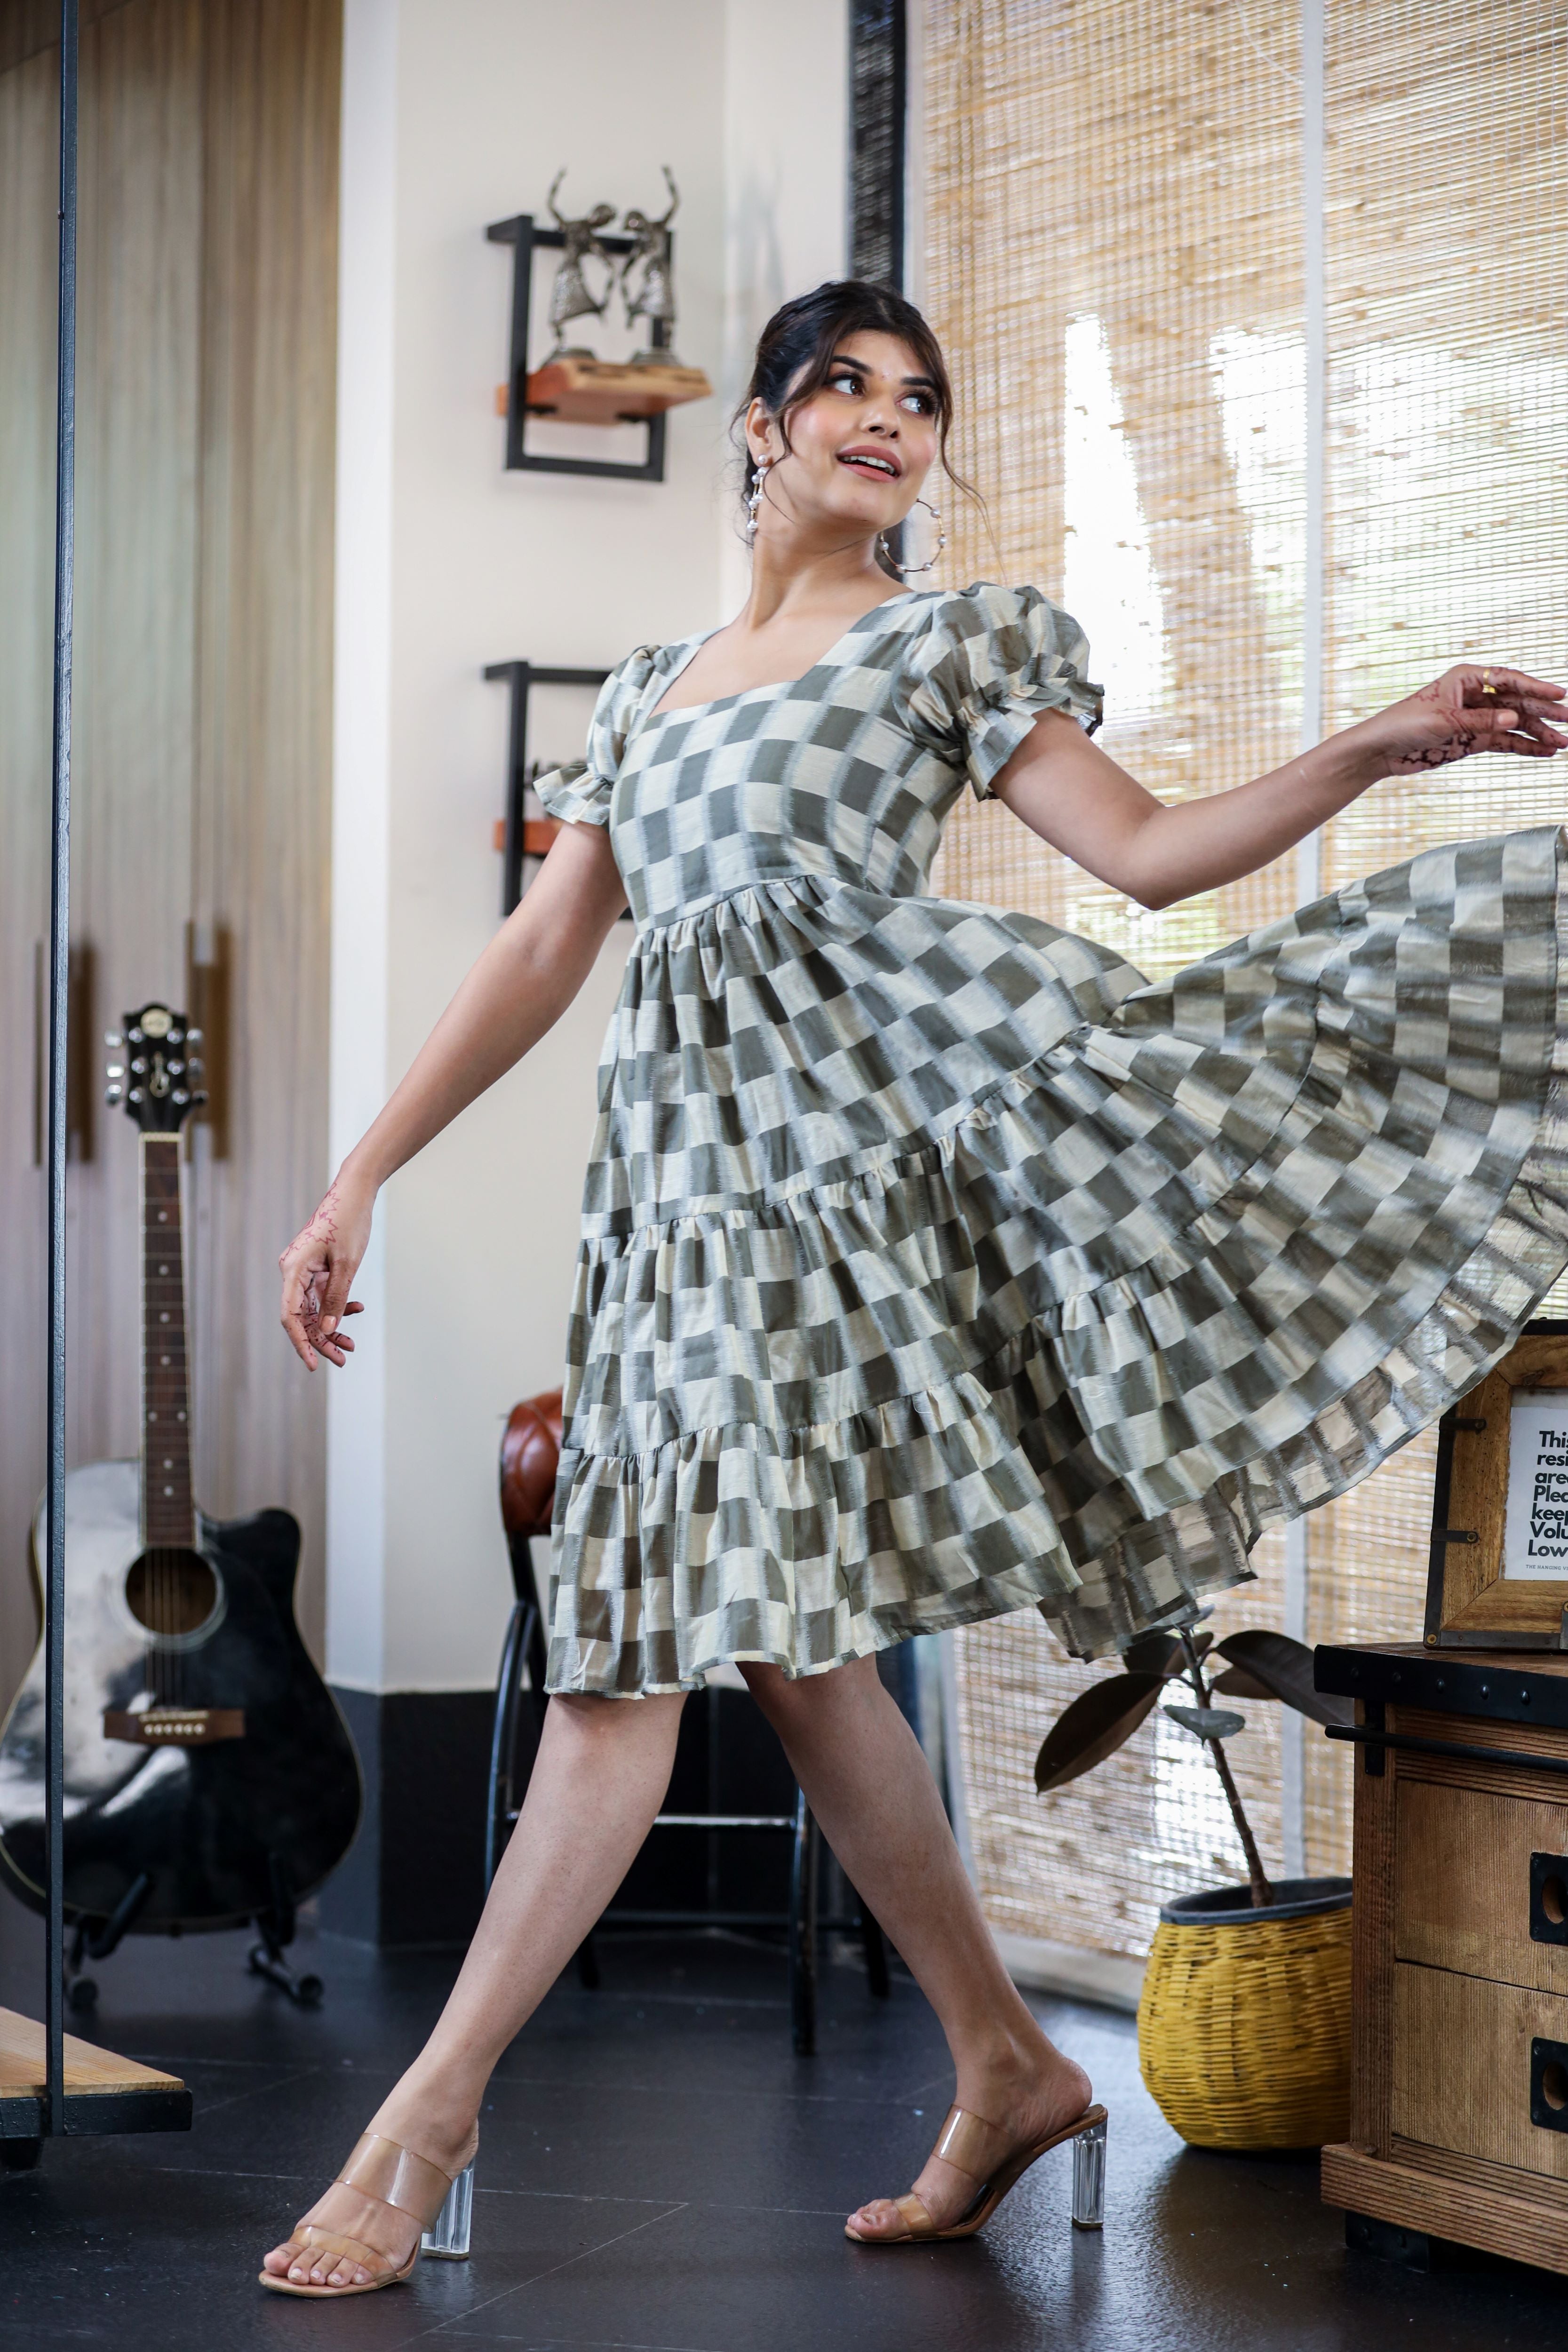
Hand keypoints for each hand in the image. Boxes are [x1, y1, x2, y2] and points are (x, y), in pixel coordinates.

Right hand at [279, 1173, 372, 1369]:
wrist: (355, 1193)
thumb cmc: (349, 1222)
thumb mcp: (347, 1264)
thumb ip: (336, 1297)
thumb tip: (329, 1329)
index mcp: (293, 1270)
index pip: (291, 1316)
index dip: (301, 1342)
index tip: (314, 1364)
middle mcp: (292, 1272)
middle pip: (302, 1316)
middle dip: (321, 1340)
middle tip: (343, 1359)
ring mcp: (303, 1270)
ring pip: (313, 1309)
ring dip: (331, 1327)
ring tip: (350, 1346)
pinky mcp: (314, 1268)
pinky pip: (321, 1295)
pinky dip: (337, 1306)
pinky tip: (357, 1308)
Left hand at [1352, 663, 1566, 777]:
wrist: (1380, 750)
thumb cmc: (1404, 724)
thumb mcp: (1443, 721)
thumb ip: (1480, 721)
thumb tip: (1515, 720)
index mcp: (1466, 679)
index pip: (1508, 680)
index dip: (1535, 687)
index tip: (1559, 695)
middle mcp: (1474, 696)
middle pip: (1516, 702)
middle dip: (1542, 711)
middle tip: (1567, 719)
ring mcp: (1476, 719)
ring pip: (1514, 725)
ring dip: (1537, 733)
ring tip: (1562, 742)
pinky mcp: (1472, 740)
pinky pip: (1504, 742)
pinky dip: (1524, 747)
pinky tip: (1544, 751)